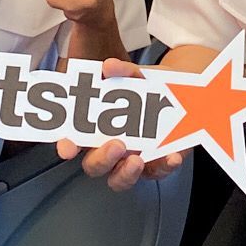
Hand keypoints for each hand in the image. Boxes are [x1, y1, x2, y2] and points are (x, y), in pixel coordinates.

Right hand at [56, 59, 188, 189]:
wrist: (178, 93)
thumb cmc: (146, 88)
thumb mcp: (135, 75)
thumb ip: (122, 70)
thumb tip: (109, 66)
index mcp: (96, 129)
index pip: (74, 142)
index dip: (67, 146)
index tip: (68, 148)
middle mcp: (109, 149)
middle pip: (94, 165)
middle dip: (102, 158)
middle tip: (116, 144)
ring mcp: (130, 160)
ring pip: (119, 179)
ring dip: (125, 173)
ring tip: (136, 159)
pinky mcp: (155, 165)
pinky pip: (157, 173)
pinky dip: (164, 167)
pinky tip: (170, 157)